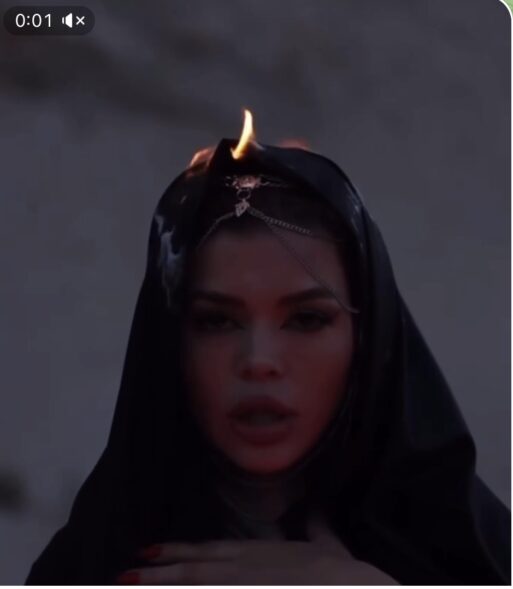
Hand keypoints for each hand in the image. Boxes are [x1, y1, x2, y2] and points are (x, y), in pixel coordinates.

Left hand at [115, 512, 398, 584]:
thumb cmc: (344, 575)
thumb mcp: (330, 544)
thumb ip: (318, 525)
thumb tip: (317, 508)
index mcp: (259, 553)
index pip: (209, 550)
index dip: (177, 550)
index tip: (149, 549)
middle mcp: (244, 570)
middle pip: (192, 570)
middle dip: (156, 574)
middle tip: (123, 575)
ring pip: (193, 588)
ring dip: (160, 588)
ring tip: (127, 584)